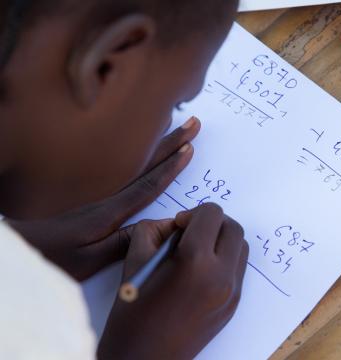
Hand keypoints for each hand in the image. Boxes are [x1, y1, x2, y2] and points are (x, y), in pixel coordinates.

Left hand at [7, 117, 200, 280]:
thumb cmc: (52, 257)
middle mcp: (108, 193)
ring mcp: (99, 190)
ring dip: (157, 141)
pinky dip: (136, 150)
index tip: (189, 148)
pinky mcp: (91, 192)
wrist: (19, 247)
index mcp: (110, 209)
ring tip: (172, 121)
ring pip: (134, 159)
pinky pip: (121, 164)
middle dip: (172, 142)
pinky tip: (140, 145)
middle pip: (146, 163)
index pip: (149, 183)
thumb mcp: (88, 260)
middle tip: (193, 124)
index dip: (171, 166)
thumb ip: (123, 244)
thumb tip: (158, 228)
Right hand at [98, 204, 248, 359]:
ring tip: (197, 251)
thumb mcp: (135, 259)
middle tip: (190, 233)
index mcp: (195, 261)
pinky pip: (238, 269)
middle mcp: (221, 276)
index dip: (193, 213)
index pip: (212, 214)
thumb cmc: (133, 312)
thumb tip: (176, 223)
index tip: (178, 226)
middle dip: (212, 223)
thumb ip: (155, 229)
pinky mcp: (234, 305)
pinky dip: (225, 259)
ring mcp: (231, 293)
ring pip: (240, 247)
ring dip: (222, 240)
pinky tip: (202, 270)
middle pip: (232, 227)